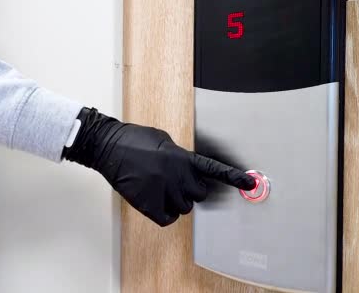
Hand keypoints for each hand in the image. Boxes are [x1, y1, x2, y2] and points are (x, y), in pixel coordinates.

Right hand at [63, 108, 255, 226]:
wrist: (108, 147)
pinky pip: (167, 218)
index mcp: (182, 157)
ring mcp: (164, 190)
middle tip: (174, 184)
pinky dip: (164, 214)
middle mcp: (177, 175)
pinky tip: (154, 202)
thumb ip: (179, 155)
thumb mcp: (162, 139)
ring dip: (175, 202)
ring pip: (184, 208)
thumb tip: (185, 167)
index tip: (250, 183)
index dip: (233, 177)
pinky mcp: (149, 204)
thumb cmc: (132, 140)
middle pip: (200, 195)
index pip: (214, 169)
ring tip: (158, 189)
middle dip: (190, 191)